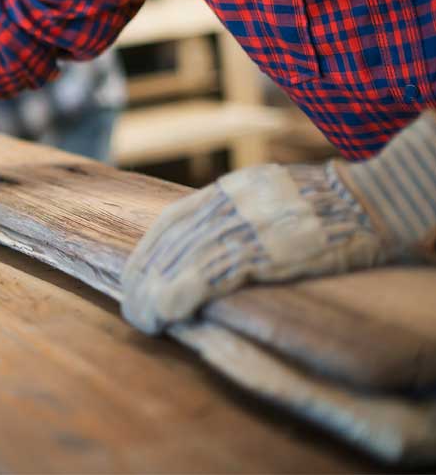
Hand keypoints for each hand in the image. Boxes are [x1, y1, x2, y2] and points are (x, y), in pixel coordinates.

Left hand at [122, 111, 435, 333]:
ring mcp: (248, 225)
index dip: (146, 254)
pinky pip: (212, 275)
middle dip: (143, 279)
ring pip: (182, 261)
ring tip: (144, 321)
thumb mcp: (272, 192)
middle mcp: (231, 202)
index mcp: (230, 188)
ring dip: (155, 295)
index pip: (169, 222)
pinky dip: (183, 295)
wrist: (376, 198)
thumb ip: (237, 210)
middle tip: (132, 309)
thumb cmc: (330, 204)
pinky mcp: (267, 249)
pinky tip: (168, 313)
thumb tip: (207, 243)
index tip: (133, 279)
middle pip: (169, 244)